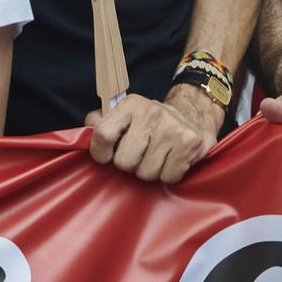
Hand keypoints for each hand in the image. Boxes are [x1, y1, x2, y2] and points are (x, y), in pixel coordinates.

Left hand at [84, 86, 220, 183]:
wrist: (194, 113)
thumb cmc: (152, 121)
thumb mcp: (127, 114)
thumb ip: (103, 122)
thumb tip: (87, 130)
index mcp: (131, 104)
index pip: (103, 134)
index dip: (100, 153)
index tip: (106, 158)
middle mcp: (152, 113)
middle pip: (124, 162)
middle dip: (131, 164)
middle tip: (140, 154)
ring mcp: (172, 128)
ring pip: (146, 174)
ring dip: (150, 171)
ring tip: (158, 156)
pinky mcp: (190, 144)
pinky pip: (168, 177)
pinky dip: (169, 174)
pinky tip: (172, 159)